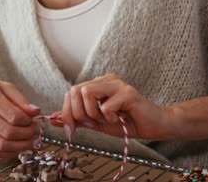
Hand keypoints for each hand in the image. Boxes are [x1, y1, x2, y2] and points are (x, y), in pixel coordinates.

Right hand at [0, 73, 40, 158]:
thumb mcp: (4, 86)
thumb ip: (21, 100)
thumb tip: (36, 112)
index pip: (13, 115)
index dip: (28, 121)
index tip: (34, 120)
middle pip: (8, 131)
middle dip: (27, 135)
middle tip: (35, 132)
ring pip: (0, 144)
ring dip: (20, 146)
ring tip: (30, 141)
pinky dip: (7, 153)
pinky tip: (17, 148)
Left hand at [51, 74, 172, 139]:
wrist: (153, 126)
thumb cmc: (127, 123)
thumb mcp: (97, 123)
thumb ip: (77, 119)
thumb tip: (54, 119)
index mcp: (98, 85)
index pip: (71, 91)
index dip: (67, 111)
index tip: (70, 128)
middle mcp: (106, 80)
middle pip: (76, 90)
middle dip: (78, 113)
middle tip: (90, 123)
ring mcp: (118, 84)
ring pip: (87, 92)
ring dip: (92, 113)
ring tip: (106, 119)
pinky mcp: (128, 93)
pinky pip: (105, 106)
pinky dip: (108, 117)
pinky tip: (119, 118)